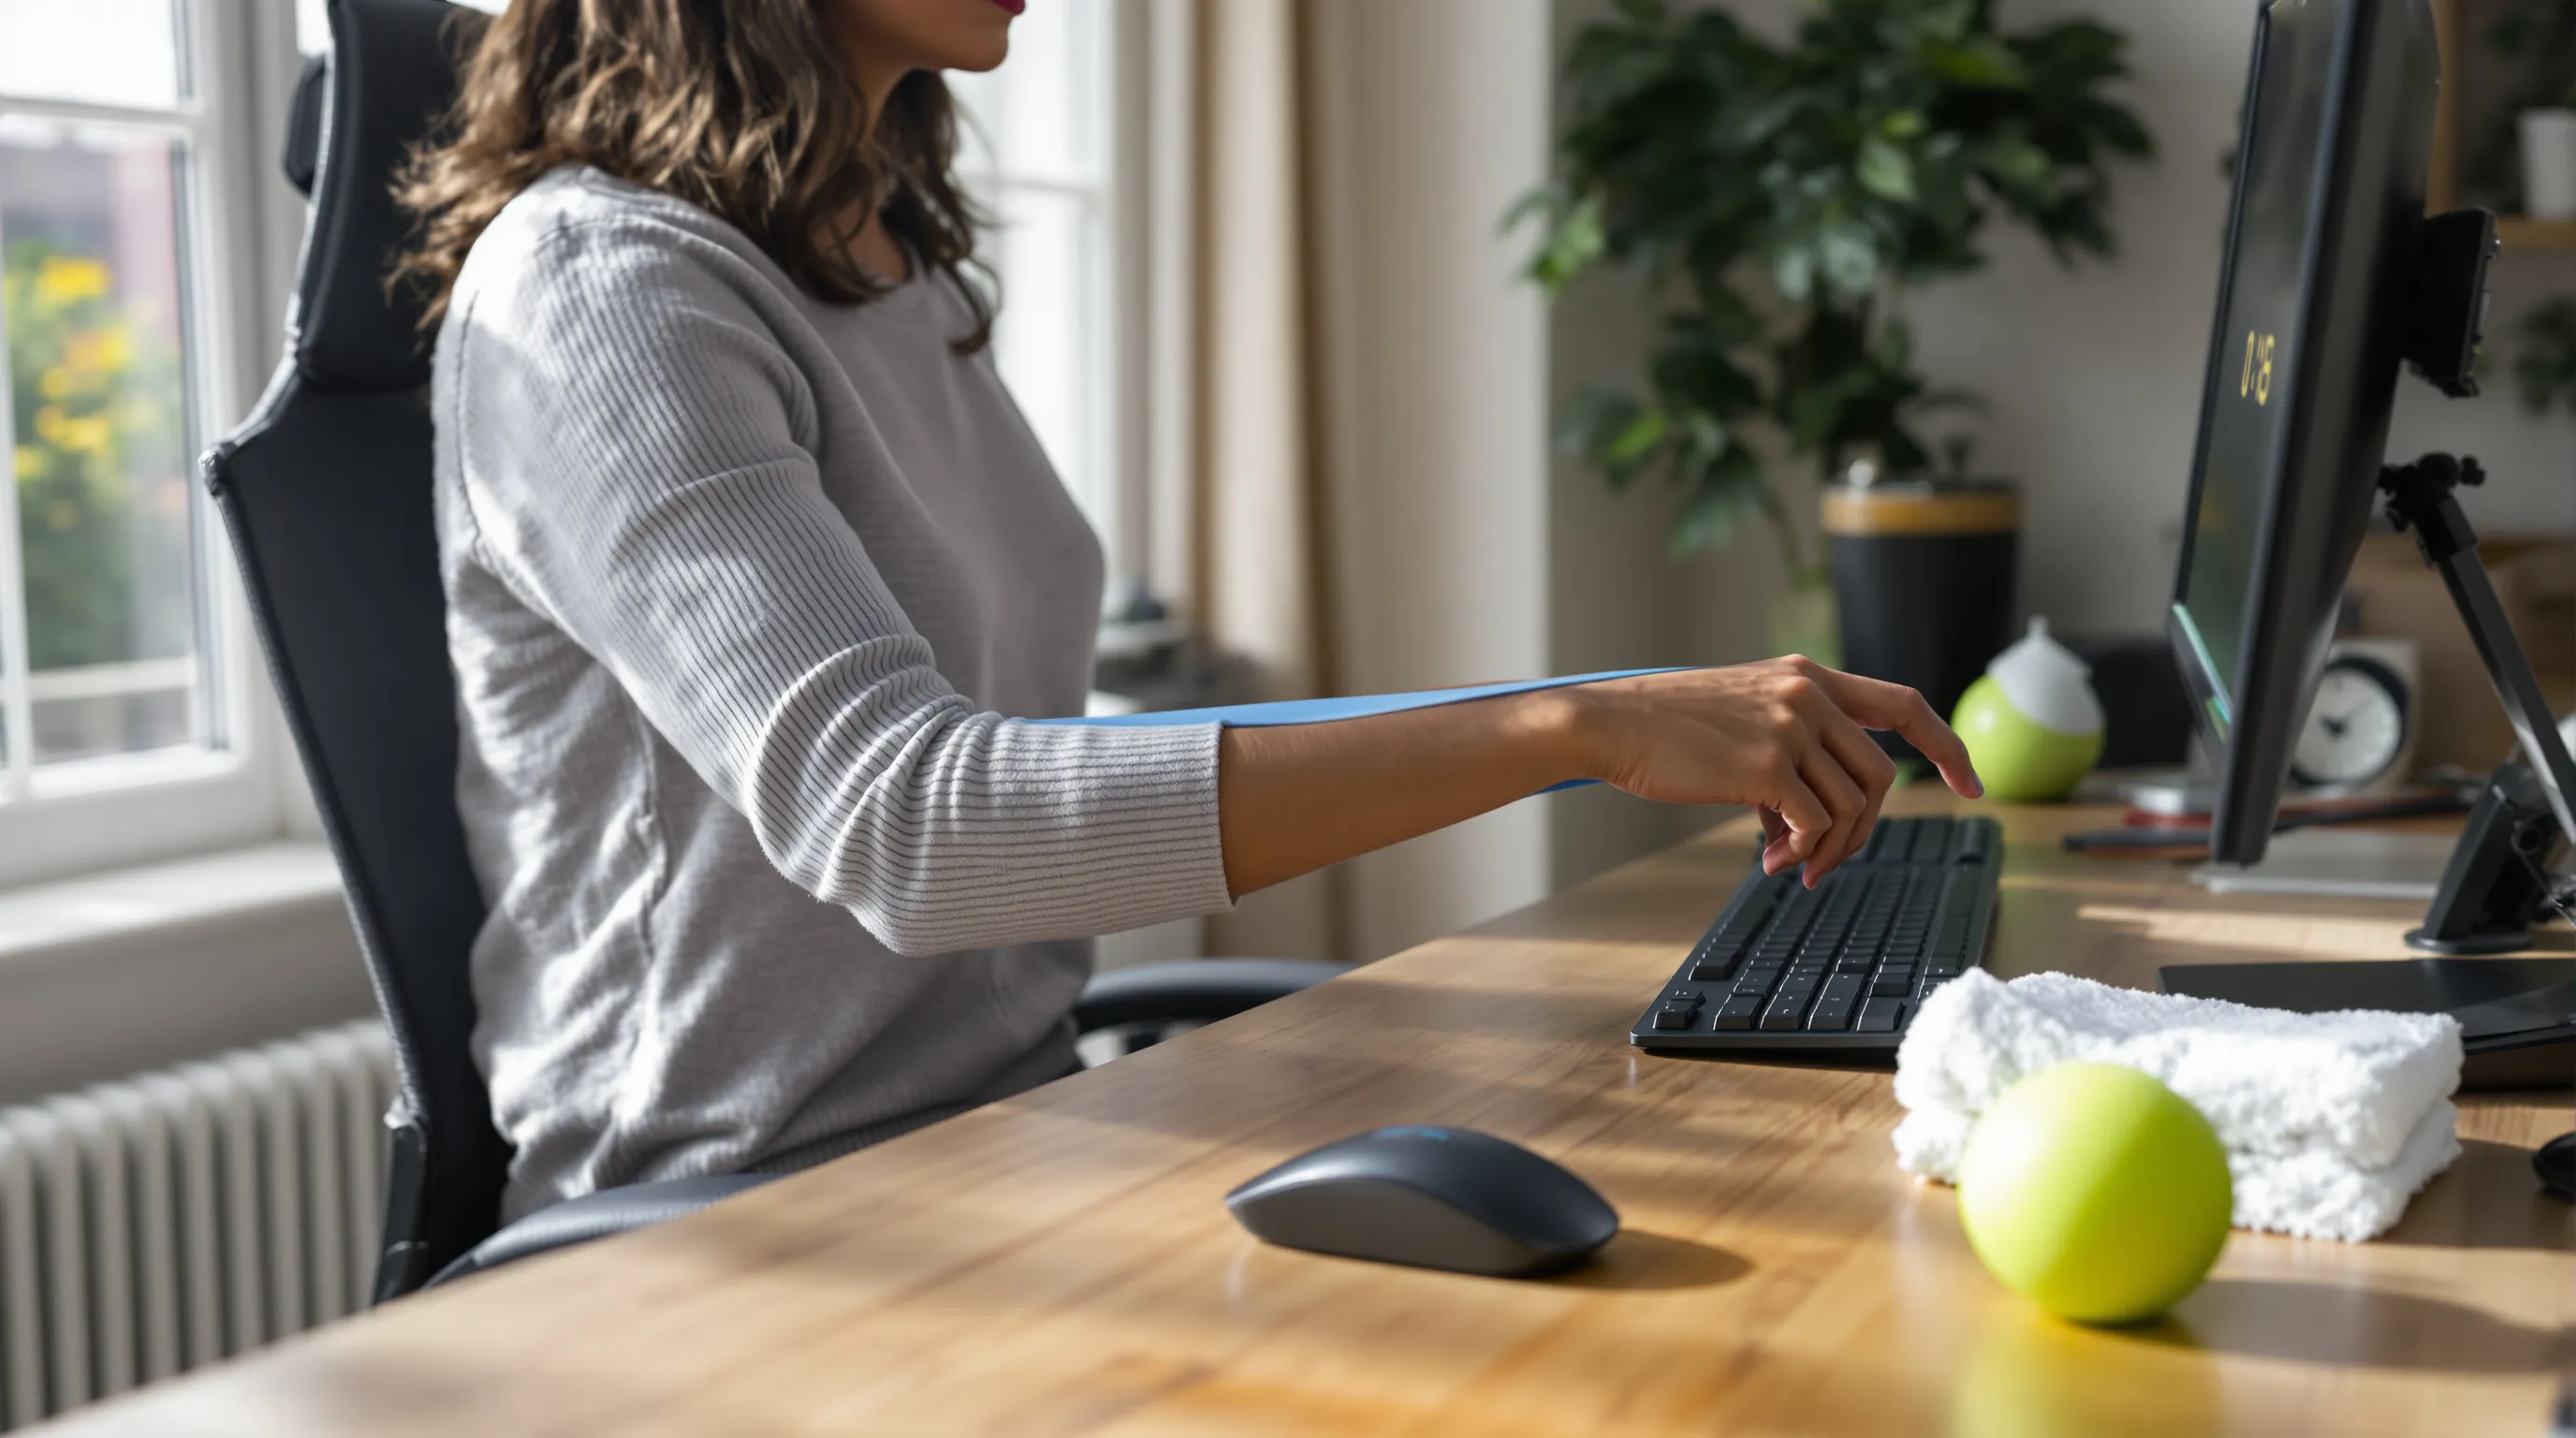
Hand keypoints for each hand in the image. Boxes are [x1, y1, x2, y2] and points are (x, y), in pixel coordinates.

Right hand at [1562, 658, 1981, 884]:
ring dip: (1825, 849)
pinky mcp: (1766, 762)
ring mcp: (1789, 725)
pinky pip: (1813, 823)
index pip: (1905, 702)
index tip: (1970, 783)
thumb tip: (1816, 824)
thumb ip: (1794, 749)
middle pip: (1881, 775)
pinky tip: (1768, 858)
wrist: (1611, 724)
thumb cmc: (1667, 729)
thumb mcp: (1745, 717)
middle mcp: (1808, 692)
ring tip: (1784, 864)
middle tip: (1825, 863)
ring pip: (1850, 805)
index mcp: (1809, 674)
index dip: (1946, 745)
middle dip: (1863, 831)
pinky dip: (1800, 851)